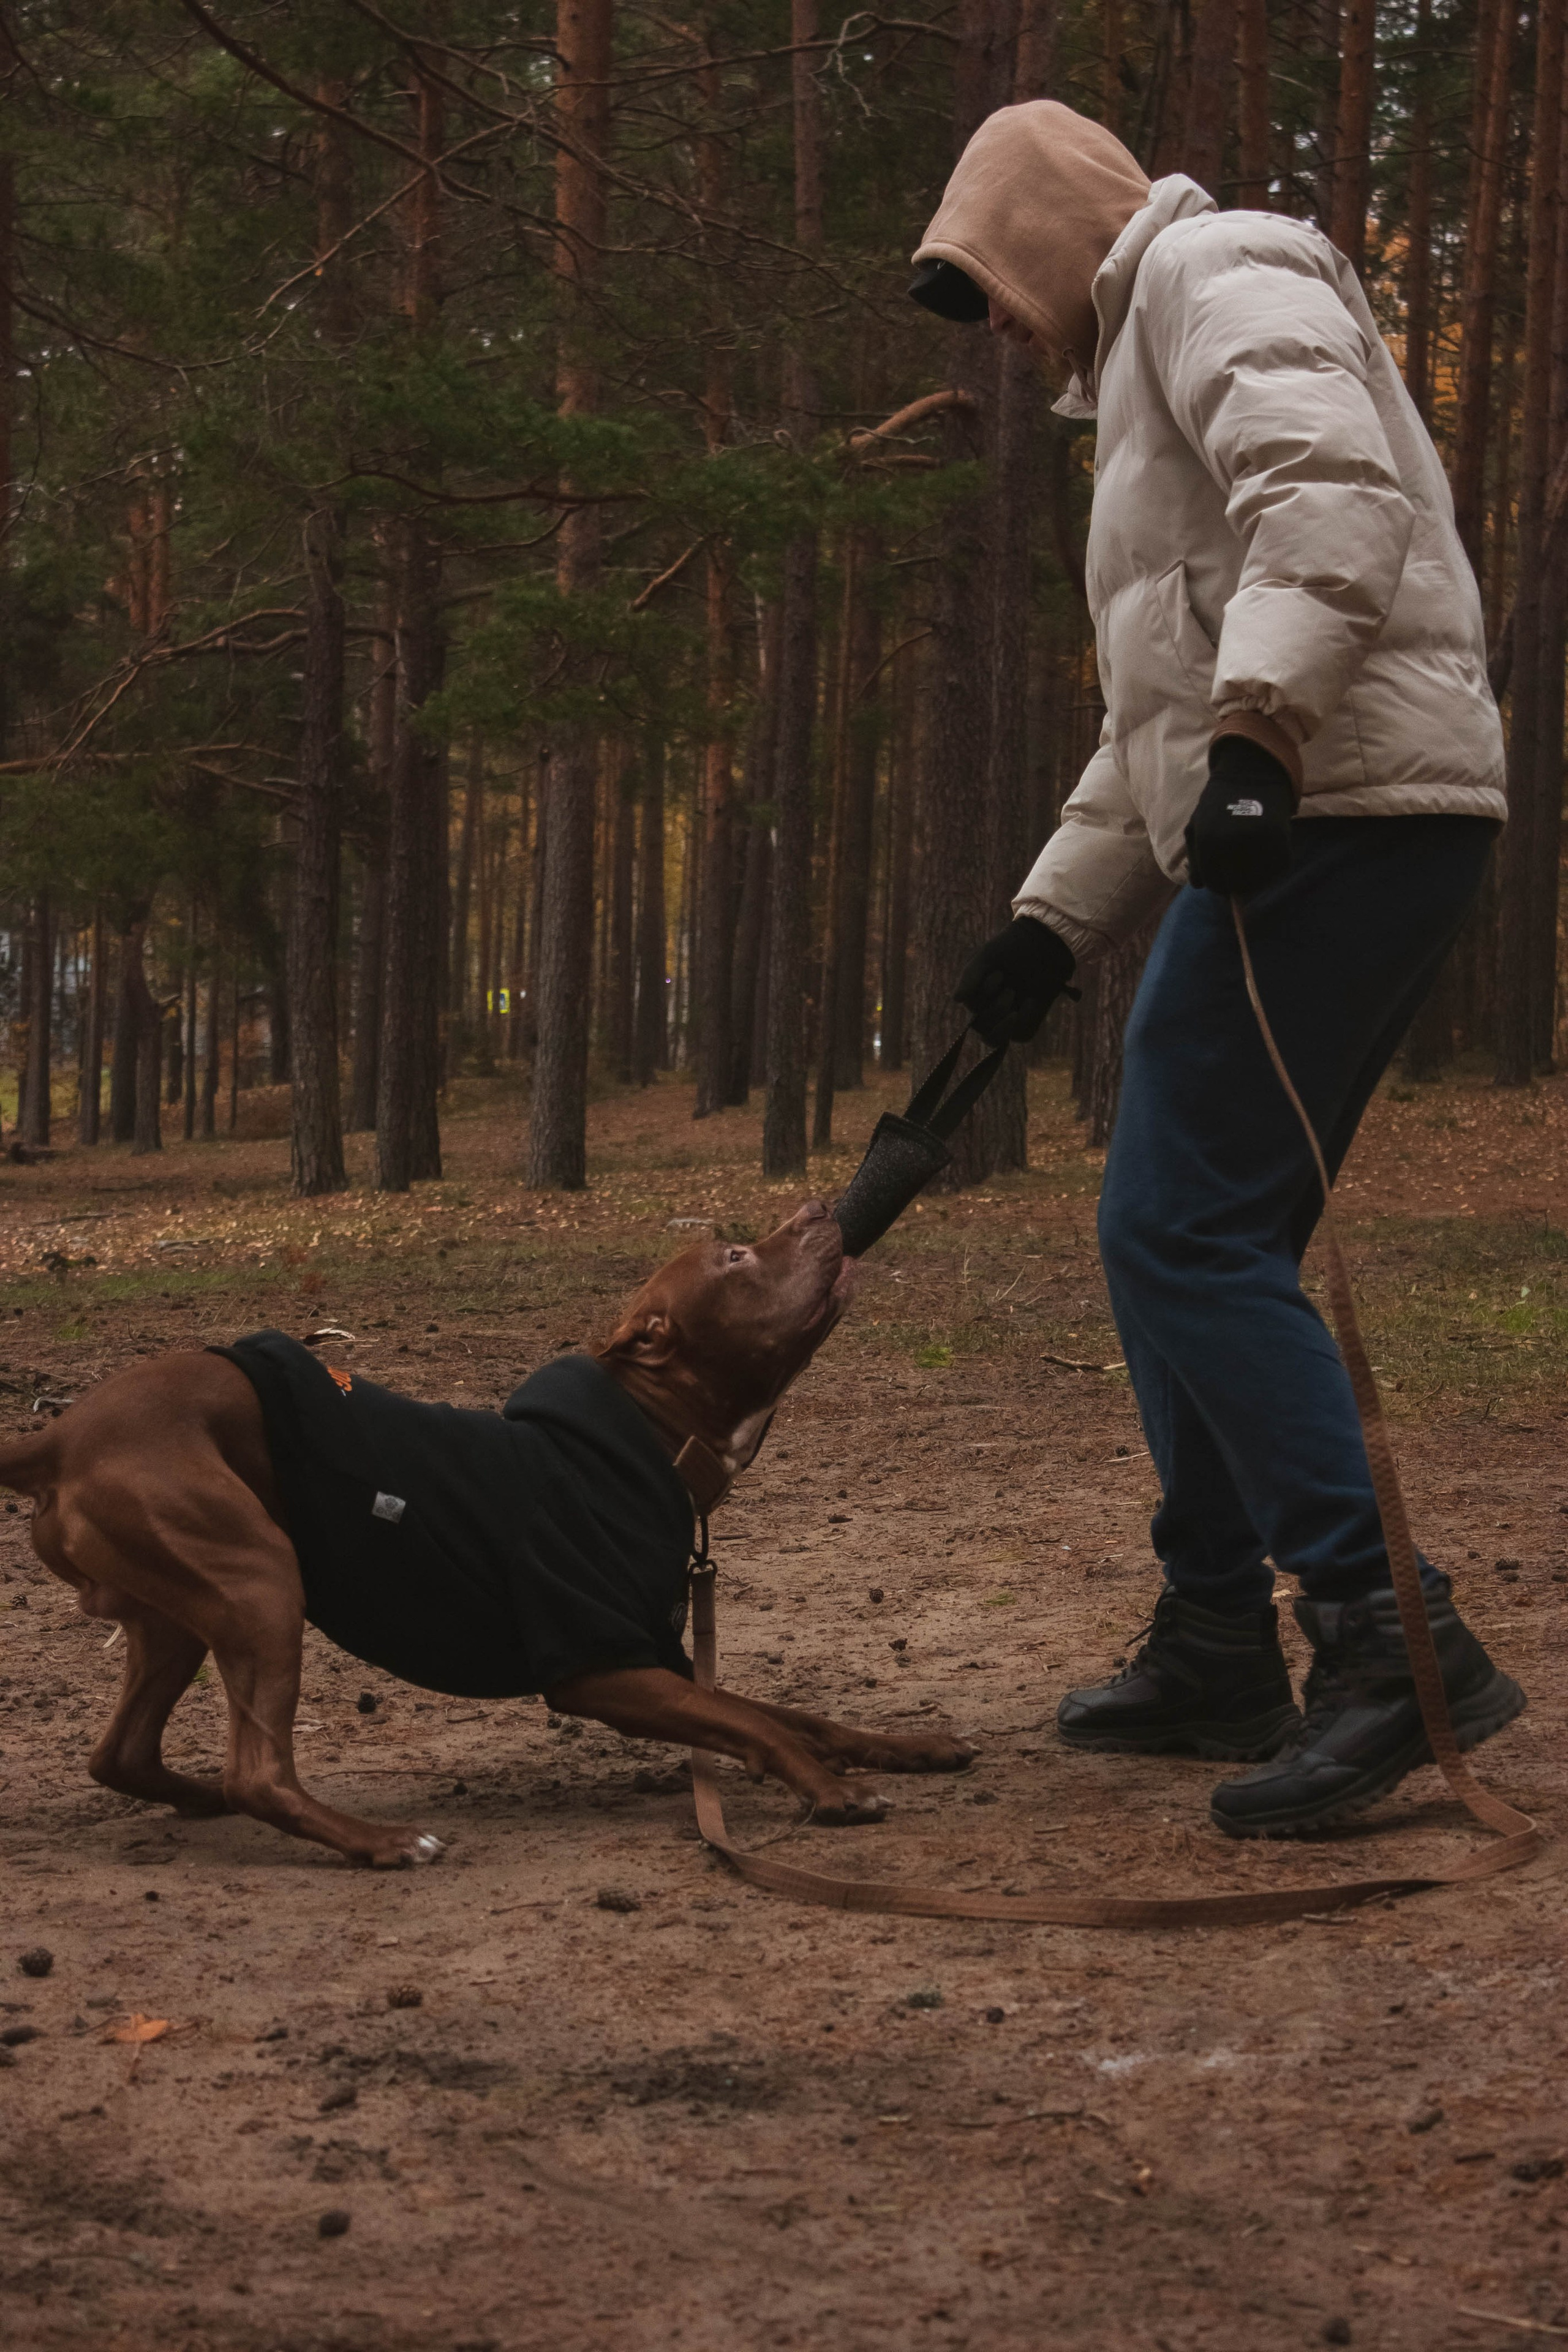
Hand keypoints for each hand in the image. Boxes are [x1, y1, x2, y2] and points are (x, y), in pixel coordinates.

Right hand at [953, 916, 1075, 1045]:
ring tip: (1016, 998)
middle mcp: (989, 1010)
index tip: (999, 974)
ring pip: (992, 1039)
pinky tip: (1032, 1001)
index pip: (971, 1008)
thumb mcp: (987, 956)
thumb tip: (956, 999)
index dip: (983, 996)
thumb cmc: (1013, 948)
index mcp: (977, 994)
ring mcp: (1006, 1021)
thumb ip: (970, 976)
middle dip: (994, 1009)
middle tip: (1010, 990)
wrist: (1046, 946)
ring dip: (1002, 1022)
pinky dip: (1025, 1019)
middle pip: (980, 1026)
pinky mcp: (1026, 1027)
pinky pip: (1020, 1036)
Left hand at [1184, 736, 1295, 895]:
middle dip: (1238, 882)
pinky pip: (1280, 867)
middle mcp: (1231, 844)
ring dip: (1259, 876)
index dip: (1220, 884)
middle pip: (1237, 885)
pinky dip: (1276, 865)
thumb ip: (1194, 857)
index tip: (1226, 877)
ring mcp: (1256, 841)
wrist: (1250, 772)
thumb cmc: (1219, 803)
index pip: (1214, 884)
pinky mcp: (1279, 836)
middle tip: (1242, 870)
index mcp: (1207, 842)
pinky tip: (1269, 852)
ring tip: (1256, 860)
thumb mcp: (1197, 825)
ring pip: (1260, 880)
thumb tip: (1198, 885)